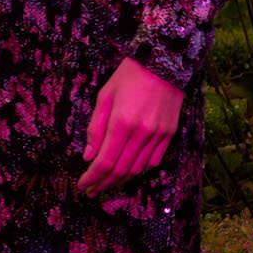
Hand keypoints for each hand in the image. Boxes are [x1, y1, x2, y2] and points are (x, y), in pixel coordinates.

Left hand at [77, 57, 183, 196]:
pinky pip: (153, 161)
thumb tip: (88, 156)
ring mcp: (158, 134)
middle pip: (120, 170)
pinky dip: (139, 170)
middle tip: (92, 191)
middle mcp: (142, 132)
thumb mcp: (105, 96)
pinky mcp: (169, 134)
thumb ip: (95, 128)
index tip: (82, 185)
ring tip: (106, 184)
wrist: (164, 62)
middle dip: (103, 184)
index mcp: (122, 122)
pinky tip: (128, 171)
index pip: (105, 161)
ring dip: (120, 180)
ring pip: (137, 169)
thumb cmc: (129, 76)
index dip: (92, 177)